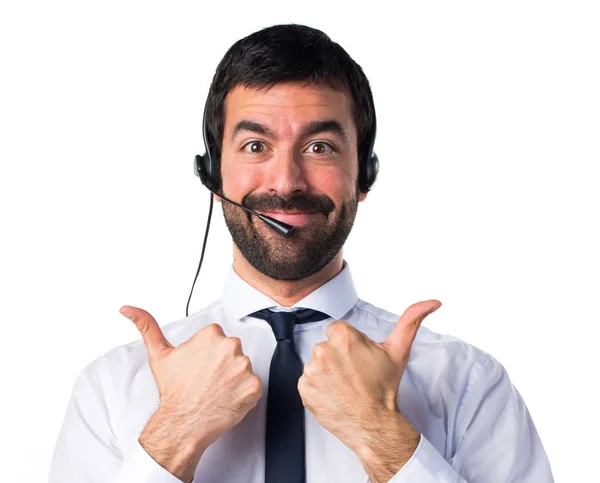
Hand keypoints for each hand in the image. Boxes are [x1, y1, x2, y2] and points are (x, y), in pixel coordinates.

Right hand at [119, 306, 262, 451]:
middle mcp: (230, 347)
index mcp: (212, 335)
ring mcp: (244, 367)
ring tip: (216, 389)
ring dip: (234, 378)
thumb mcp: (158, 354)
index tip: (200, 365)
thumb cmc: (173, 391)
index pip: (218, 338)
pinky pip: (253, 386)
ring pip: (243, 368)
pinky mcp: (253, 386)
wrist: (181, 423)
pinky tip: (227, 398)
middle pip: (233, 352)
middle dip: (222, 364)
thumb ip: (146, 326)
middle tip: (207, 379)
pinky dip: (243, 394)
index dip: (208, 354)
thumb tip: (127, 309)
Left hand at [297, 299, 440, 455]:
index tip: (358, 359)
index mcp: (343, 337)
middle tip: (354, 374)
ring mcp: (312, 370)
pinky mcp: (304, 388)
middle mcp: (324, 350)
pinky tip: (334, 394)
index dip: (349, 345)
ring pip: (317, 364)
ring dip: (327, 372)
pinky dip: (318, 388)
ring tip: (344, 386)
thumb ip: (411, 320)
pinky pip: (308, 382)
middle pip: (327, 346)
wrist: (375, 425)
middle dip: (338, 357)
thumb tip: (432, 302)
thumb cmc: (384, 389)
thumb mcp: (399, 351)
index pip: (337, 331)